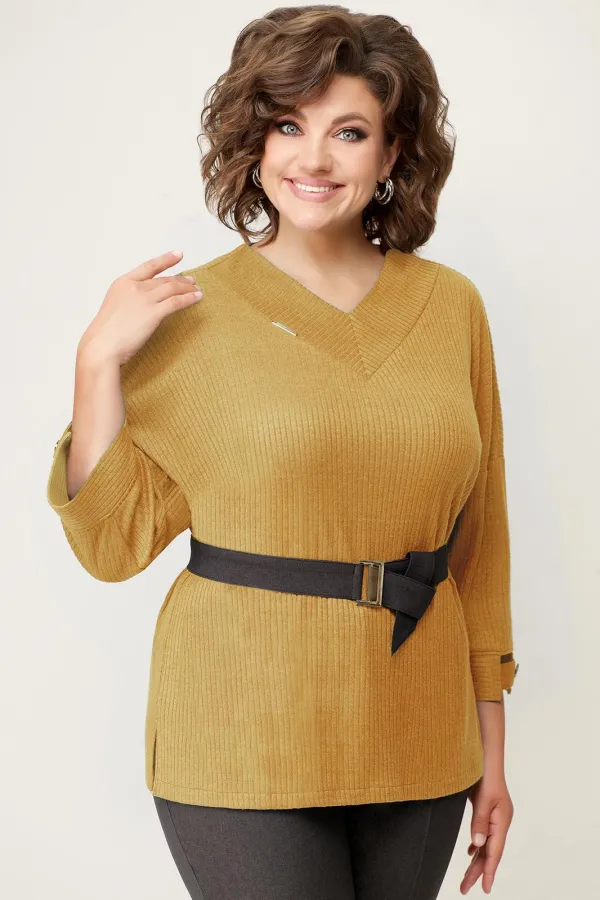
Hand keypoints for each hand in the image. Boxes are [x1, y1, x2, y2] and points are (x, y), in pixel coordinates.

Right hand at [78, 250, 202, 366]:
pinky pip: (176, 302)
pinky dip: (189, 299)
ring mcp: (144, 299)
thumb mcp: (115, 307)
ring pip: (172, 288)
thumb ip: (129, 300)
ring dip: (187, 288)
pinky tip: (197, 298)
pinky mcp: (153, 313)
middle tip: (191, 281)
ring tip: (197, 290)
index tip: (178, 254)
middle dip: (180, 279)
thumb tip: (143, 305)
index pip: (149, 266)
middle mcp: (134, 287)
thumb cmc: (106, 333)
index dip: (166, 259)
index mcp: (123, 282)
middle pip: (164, 279)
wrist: (102, 346)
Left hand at [460, 775, 513, 893]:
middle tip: (464, 888)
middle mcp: (500, 822)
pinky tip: (471, 851)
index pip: (495, 852)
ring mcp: (495, 818)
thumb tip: (476, 845)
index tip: (484, 888)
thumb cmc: (487, 775)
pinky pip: (483, 835)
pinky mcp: (488, 812)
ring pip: (485, 845)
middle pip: (489, 852)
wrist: (488, 757)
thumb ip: (479, 822)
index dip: (488, 871)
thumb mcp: (483, 799)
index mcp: (501, 821)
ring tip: (467, 877)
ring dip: (476, 860)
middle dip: (477, 871)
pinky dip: (476, 846)